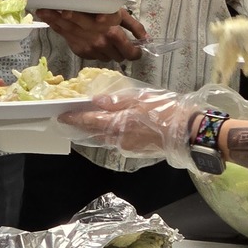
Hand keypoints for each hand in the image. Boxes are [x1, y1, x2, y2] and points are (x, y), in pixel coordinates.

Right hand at [37, 0, 146, 59]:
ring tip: (108, 39)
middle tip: (124, 44)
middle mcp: (101, 41)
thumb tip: (144, 37)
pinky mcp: (80, 51)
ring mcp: (90, 47)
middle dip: (124, 51)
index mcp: (112, 29)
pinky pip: (96, 57)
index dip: (135, 53)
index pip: (129, 50)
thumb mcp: (114, 3)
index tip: (137, 50)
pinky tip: (95, 39)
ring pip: (108, 58)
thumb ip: (130, 21)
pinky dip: (98, 51)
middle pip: (120, 56)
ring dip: (111, 51)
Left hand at [59, 84, 247, 169]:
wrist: (187, 131)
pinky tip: (112, 125)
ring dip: (96, 130)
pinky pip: (117, 141)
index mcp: (119, 123)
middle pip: (94, 132)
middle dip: (82, 125)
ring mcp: (127, 146)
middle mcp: (119, 138)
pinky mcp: (136, 150)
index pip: (90, 121)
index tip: (61, 115)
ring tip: (89, 120)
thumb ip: (117, 100)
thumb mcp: (141, 98)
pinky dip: (110, 133)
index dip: (74, 118)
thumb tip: (97, 101)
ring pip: (105, 137)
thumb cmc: (165, 110)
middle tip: (71, 117)